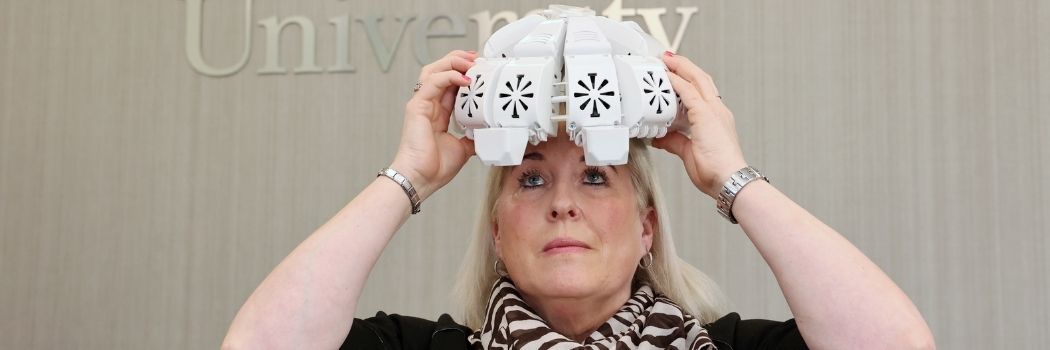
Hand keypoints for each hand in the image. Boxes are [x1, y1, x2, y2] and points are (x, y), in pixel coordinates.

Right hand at [389, 50, 476, 199]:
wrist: (421, 179)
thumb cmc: (434, 167)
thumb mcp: (463, 148)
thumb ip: (472, 138)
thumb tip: (485, 135)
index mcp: (438, 112)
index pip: (450, 83)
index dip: (463, 71)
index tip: (480, 67)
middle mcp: (428, 104)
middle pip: (439, 70)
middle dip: (458, 60)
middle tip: (476, 58)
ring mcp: (421, 104)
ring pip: (433, 71)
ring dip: (453, 63)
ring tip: (470, 63)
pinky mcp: (416, 107)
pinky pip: (432, 83)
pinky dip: (449, 76)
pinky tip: (464, 79)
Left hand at [651, 52, 747, 198]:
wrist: (729, 180)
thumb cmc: (716, 171)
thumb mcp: (689, 152)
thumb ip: (675, 142)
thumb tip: (661, 138)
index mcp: (716, 119)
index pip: (702, 91)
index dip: (689, 79)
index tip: (676, 72)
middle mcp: (717, 111)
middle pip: (701, 79)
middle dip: (685, 66)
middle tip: (669, 58)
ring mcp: (714, 112)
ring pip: (697, 80)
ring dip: (681, 68)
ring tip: (667, 60)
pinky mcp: (706, 116)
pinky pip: (689, 93)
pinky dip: (677, 82)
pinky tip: (668, 76)